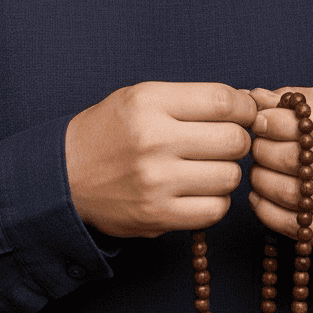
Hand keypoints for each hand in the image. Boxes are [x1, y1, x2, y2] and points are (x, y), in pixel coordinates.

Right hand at [65, 81, 257, 237]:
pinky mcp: (158, 216)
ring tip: (209, 165)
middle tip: (228, 139)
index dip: (244, 106)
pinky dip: (216, 200)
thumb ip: (190, 98)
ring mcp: (156, 182)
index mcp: (149, 102)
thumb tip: (246, 105)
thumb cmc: (111, 130)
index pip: (222, 101)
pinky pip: (215, 210)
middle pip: (233, 140)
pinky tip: (201, 189)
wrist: (66, 175)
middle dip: (239, 138)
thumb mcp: (141, 96)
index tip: (244, 111)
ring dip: (227, 170)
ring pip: (230, 176)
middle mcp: (153, 140)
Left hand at [247, 86, 312, 249]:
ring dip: (260, 176)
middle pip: (298, 160)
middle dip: (264, 148)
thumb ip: (298, 100)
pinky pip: (288, 224)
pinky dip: (263, 206)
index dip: (280, 122)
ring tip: (257, 165)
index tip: (258, 119)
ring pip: (289, 193)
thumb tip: (256, 97)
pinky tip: (259, 191)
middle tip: (255, 142)